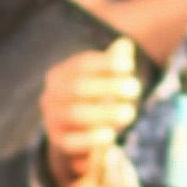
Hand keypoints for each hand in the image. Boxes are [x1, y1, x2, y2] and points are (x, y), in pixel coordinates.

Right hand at [38, 46, 139, 186]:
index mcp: (59, 75)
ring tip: (130, 113)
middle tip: (135, 88)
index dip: (105, 63)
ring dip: (105, 112)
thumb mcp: (102, 81)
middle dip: (109, 87)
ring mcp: (51, 120)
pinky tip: (111, 134)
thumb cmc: (93, 101)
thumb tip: (125, 44)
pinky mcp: (58, 143)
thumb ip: (112, 64)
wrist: (74, 137)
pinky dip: (92, 138)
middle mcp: (50, 96)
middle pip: (77, 88)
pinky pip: (71, 142)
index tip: (129, 65)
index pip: (81, 64)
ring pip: (74, 114)